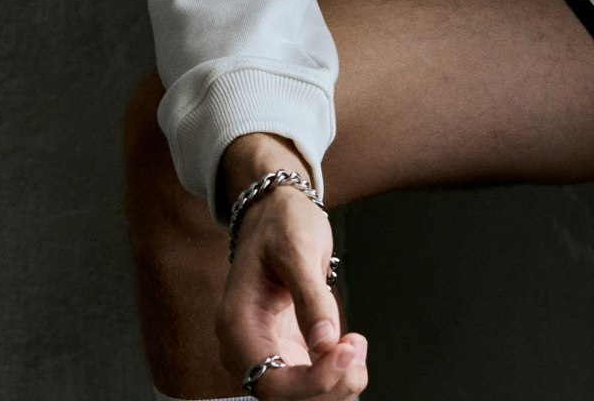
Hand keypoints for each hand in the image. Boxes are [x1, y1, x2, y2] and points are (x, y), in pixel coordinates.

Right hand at [217, 135, 367, 398]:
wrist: (276, 212)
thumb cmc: (282, 224)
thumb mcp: (299, 250)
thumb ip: (312, 298)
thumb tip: (326, 343)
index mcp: (236, 324)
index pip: (269, 381)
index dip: (312, 382)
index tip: (346, 352)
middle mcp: (244, 346)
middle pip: (285, 396)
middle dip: (329, 383)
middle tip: (357, 345)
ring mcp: (265, 351)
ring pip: (301, 395)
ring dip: (337, 382)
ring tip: (356, 343)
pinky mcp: (285, 350)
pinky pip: (310, 380)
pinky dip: (336, 374)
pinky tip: (350, 348)